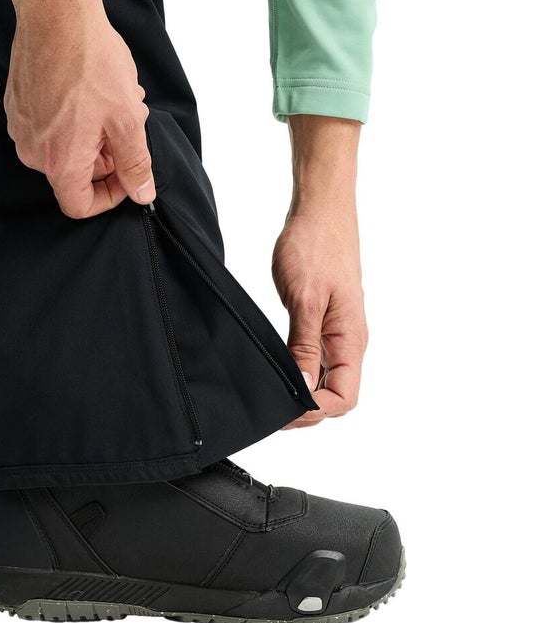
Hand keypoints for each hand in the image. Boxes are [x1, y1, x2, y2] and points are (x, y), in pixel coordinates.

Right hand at [0, 0, 154, 218]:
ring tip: (115, 99)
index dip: (109, 197)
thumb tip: (141, 193)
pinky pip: (51, 126)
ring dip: (95, 133)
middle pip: (75, 175)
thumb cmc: (91, 62)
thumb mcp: (127, 118)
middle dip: (107, 155)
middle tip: (129, 121)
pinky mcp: (18, 105)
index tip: (128, 174)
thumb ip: (135, 163)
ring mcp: (21, 127)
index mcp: (59, 162)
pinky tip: (93, 87)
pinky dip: (76, 117)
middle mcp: (33, 151)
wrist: (55, 11)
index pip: (80, 206)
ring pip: (65, 147)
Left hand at [272, 115, 367, 427]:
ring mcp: (337, 330)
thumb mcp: (305, 299)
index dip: (315, 413)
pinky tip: (278, 369)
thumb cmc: (316, 245)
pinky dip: (298, 370)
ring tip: (270, 395)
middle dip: (306, 409)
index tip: (283, 413)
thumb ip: (304, 346)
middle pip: (335, 393)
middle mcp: (349, 340)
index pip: (344, 397)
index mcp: (351, 339)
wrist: (320, 210)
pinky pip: (315, 357)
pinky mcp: (324, 319)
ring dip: (302, 391)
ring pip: (325, 377)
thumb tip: (304, 390)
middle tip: (270, 410)